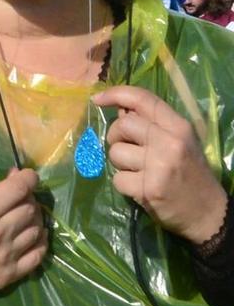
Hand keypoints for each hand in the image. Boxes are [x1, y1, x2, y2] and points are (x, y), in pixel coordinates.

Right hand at [0, 168, 46, 305]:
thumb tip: (16, 179)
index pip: (18, 189)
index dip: (29, 179)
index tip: (29, 178)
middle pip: (30, 209)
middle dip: (28, 201)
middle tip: (20, 202)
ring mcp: (5, 255)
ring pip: (37, 230)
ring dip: (34, 221)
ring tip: (23, 220)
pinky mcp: (10, 274)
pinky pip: (38, 254)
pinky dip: (39, 242)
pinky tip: (31, 238)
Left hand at [93, 85, 228, 244]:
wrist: (208, 212)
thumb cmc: (190, 173)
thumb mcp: (180, 142)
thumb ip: (153, 125)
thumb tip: (121, 109)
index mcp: (179, 127)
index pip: (143, 99)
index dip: (116, 94)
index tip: (97, 99)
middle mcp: (170, 142)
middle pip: (122, 125)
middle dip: (116, 136)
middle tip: (127, 149)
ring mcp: (159, 166)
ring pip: (115, 152)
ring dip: (119, 163)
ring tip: (138, 171)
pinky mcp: (148, 188)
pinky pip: (117, 179)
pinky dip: (123, 184)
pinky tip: (140, 187)